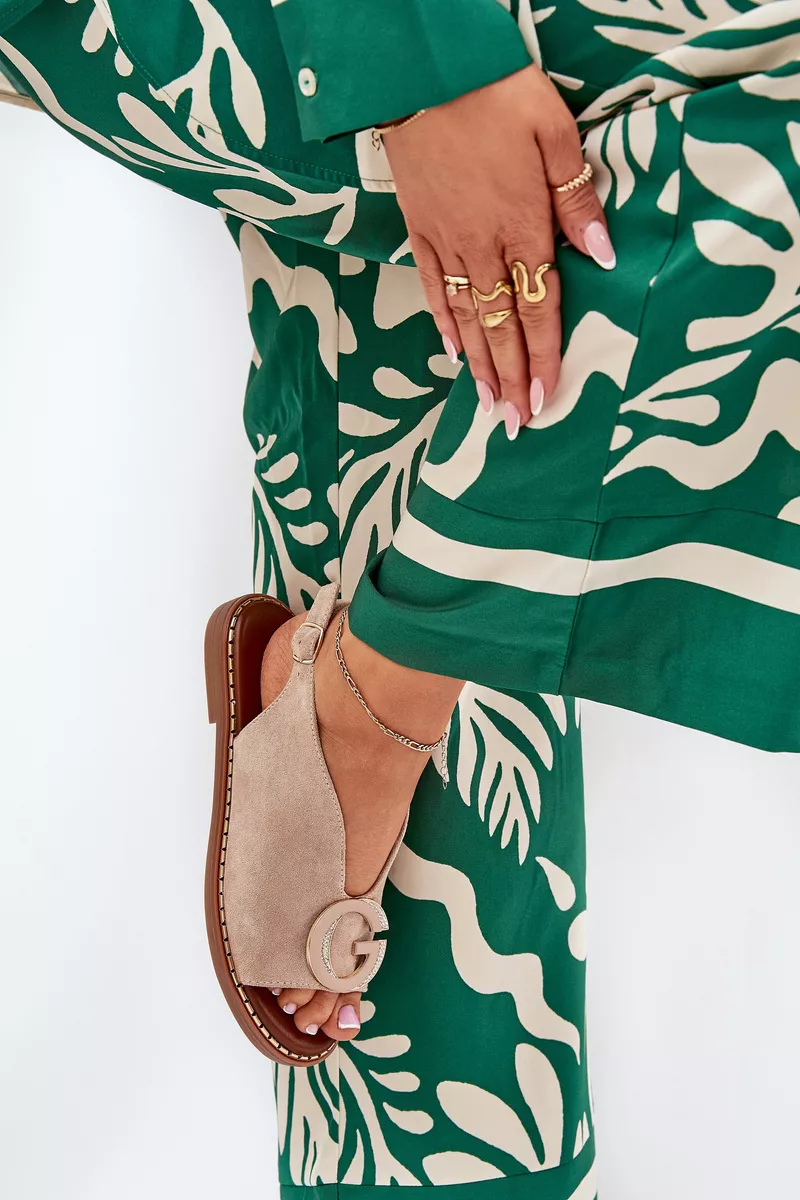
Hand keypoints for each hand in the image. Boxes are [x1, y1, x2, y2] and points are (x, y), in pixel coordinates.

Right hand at [382, 65, 614, 438]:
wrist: (421, 71)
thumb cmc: (494, 93)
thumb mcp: (554, 131)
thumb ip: (577, 197)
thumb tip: (600, 253)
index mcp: (522, 225)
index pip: (538, 307)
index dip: (544, 356)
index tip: (546, 398)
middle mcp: (483, 245)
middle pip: (500, 326)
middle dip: (510, 378)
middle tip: (515, 424)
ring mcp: (446, 242)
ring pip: (465, 318)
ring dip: (478, 366)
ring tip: (487, 405)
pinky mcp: (418, 229)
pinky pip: (432, 288)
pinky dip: (442, 324)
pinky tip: (451, 352)